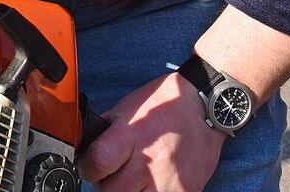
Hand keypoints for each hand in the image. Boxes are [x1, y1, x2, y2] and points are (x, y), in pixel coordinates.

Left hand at [78, 73, 225, 191]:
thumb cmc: (164, 104)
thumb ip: (106, 131)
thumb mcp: (128, 108)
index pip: (97, 162)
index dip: (87, 167)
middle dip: (105, 185)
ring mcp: (169, 182)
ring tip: (130, 182)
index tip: (89, 166)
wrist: (203, 108)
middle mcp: (150, 160)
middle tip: (110, 176)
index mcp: (132, 134)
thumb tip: (86, 149)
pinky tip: (148, 185)